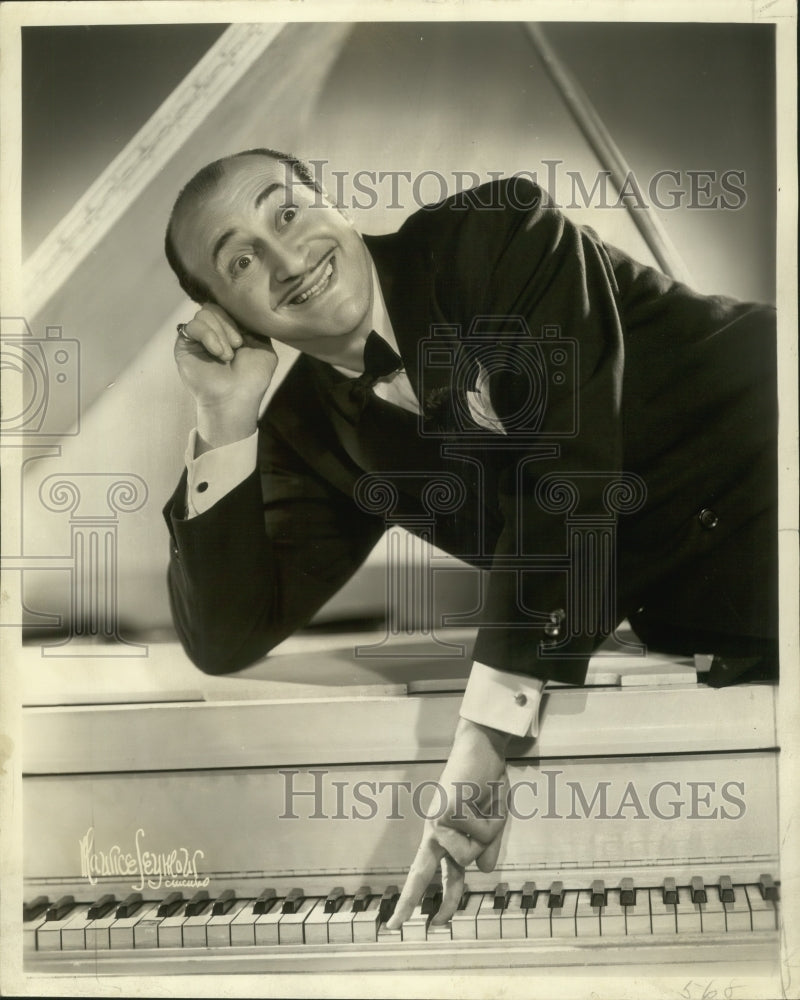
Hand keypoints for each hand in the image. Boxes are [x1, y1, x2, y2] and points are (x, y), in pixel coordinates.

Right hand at [174, 303, 278, 448]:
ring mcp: (199, 337)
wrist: (236, 397)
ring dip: (220, 333)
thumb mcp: (263, 348)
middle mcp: (214, 331)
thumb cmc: (252, 378)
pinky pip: (192, 326)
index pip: (230, 307)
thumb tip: (244, 309)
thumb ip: (254, 327)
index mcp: (232, 330)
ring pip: (205, 313)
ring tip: (227, 355)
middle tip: (238, 346)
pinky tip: (217, 352)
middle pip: (216, 306)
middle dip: (229, 325)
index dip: (237, 315)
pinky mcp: (185, 345)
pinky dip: (208, 336)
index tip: (246, 336)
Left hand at [386, 718, 510, 929]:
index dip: (419, 899)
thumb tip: (481, 871)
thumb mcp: (494, 820)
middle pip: (420, 872)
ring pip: (468, 856)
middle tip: (394, 929)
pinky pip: (477, 834)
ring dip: (486, 837)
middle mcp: (435, 830)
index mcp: (443, 835)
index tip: (403, 923)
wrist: (483, 747)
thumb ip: (487, 846)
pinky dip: (488, 821)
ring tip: (484, 807)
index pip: (429, 874)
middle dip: (409, 901)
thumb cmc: (487, 779)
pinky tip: (480, 798)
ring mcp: (438, 820)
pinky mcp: (446, 810)